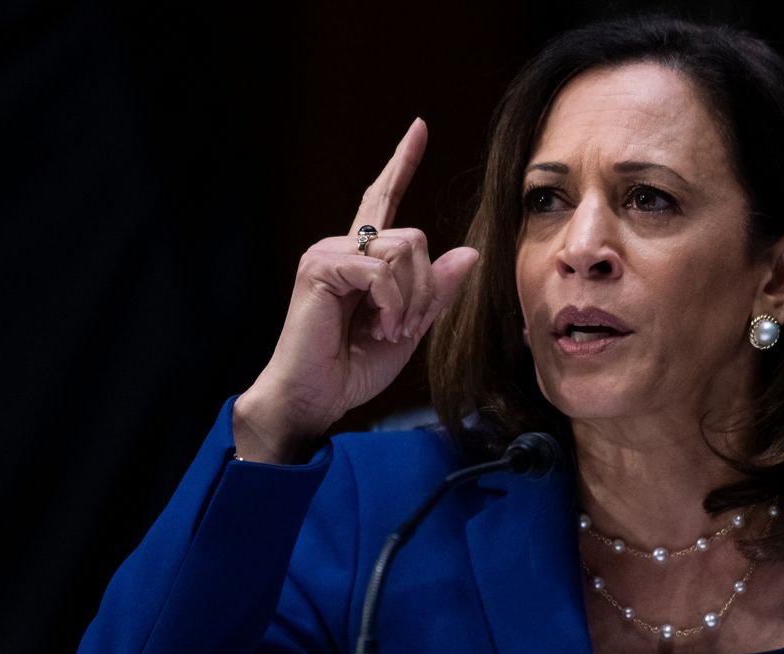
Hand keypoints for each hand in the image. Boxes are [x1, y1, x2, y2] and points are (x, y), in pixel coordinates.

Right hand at [234, 118, 478, 462]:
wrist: (316, 396)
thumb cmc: (353, 367)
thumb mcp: (409, 326)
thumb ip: (434, 291)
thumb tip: (467, 252)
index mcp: (362, 258)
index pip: (383, 198)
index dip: (401, 162)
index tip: (419, 127)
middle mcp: (343, 246)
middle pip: (414, 238)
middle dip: (422, 289)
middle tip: (402, 327)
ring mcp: (328, 253)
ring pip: (403, 251)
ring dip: (409, 300)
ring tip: (387, 329)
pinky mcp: (320, 266)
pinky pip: (382, 270)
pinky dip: (392, 304)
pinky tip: (378, 327)